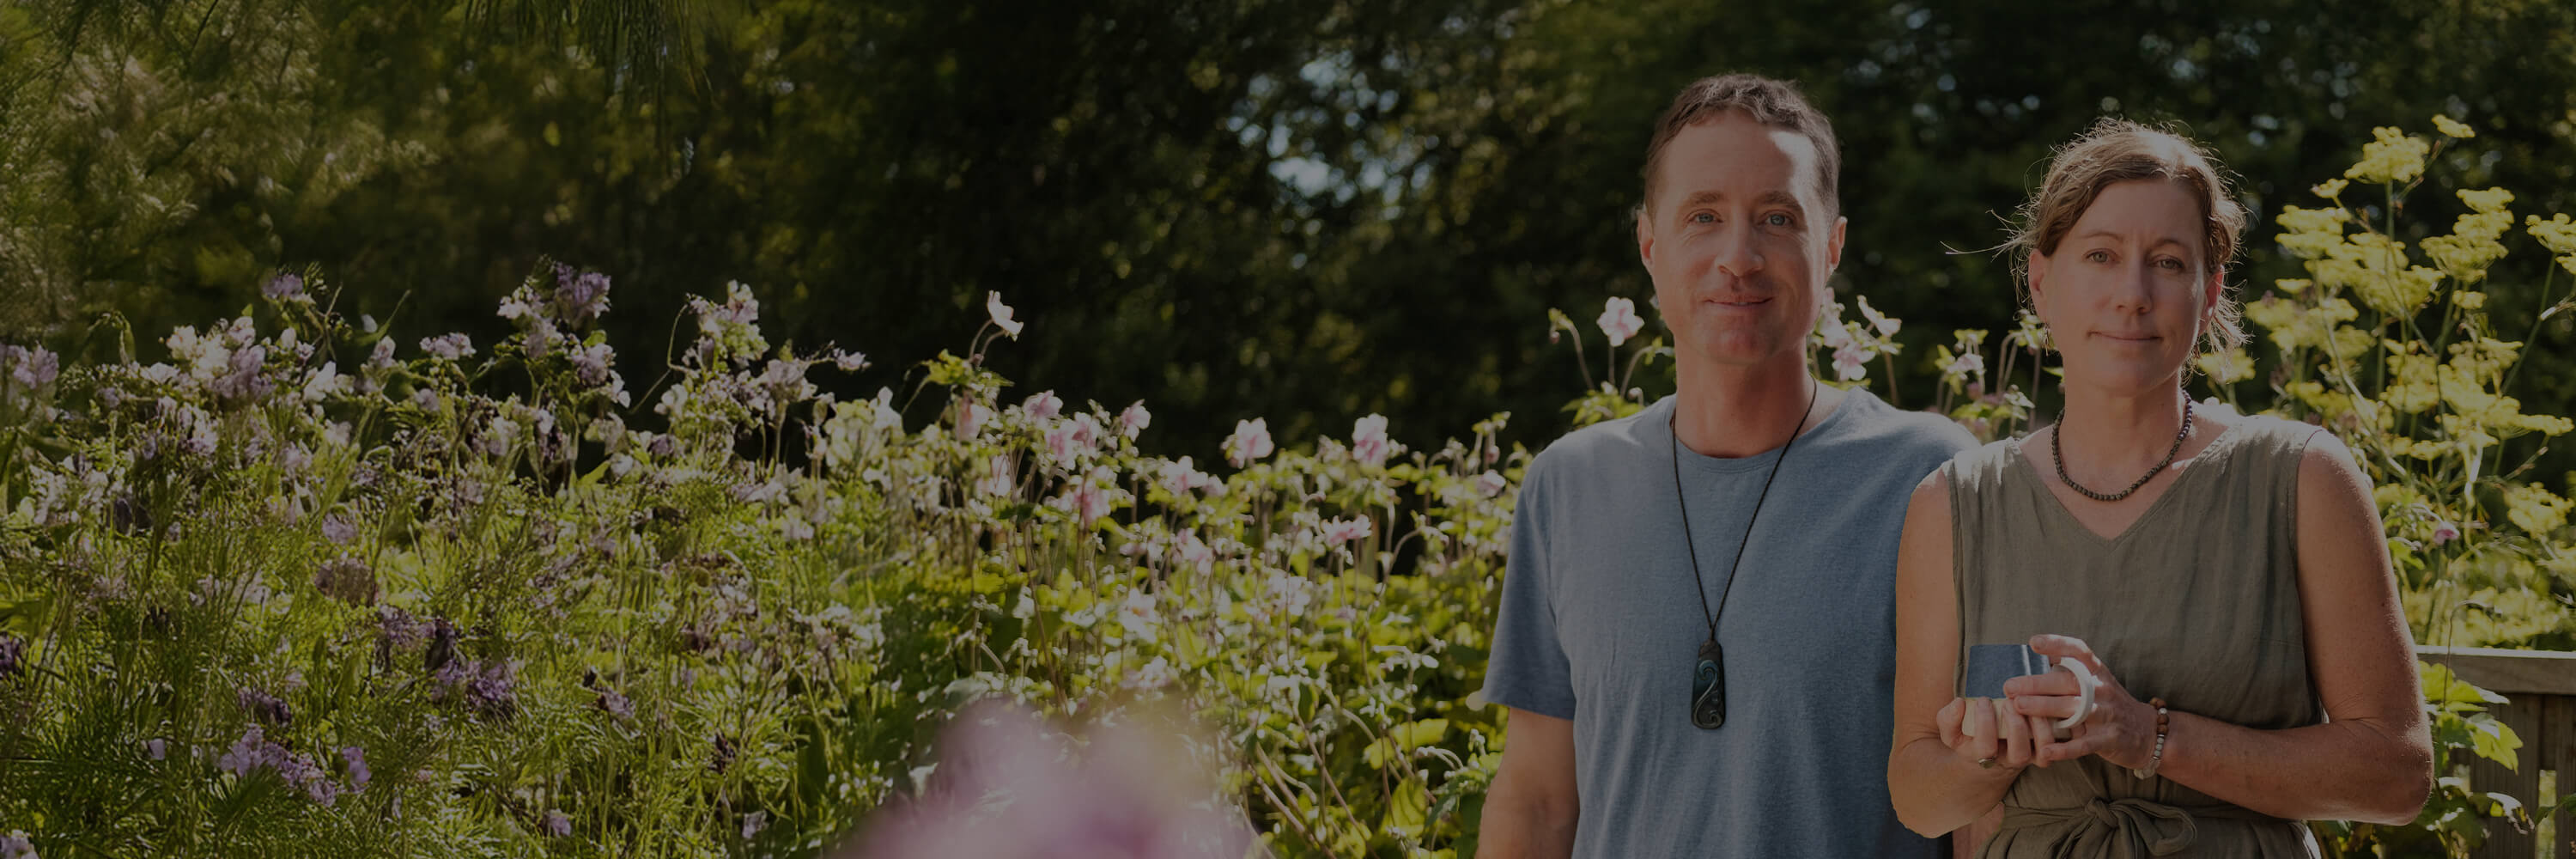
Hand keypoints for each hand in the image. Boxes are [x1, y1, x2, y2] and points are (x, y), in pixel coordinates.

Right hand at [1934, 694, 2057, 771]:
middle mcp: (2008, 761)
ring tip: (2029, 705)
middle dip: (2016, 726)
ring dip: (2038, 727)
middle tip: (2008, 702)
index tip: (1982, 700)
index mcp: (1983, 758)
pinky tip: (2041, 709)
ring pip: (2041, 751)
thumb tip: (1959, 703)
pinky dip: (2051, 730)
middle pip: (2019, 754)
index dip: (1985, 723)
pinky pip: (2053, 747)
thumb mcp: (1951, 731)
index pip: (1986, 747)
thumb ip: (1948, 719)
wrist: (1986, 755)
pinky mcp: (2041, 750)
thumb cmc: (1968, 738)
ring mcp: (2027, 757)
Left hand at [2004, 634, 2156, 768]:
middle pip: (2068, 682)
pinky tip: (2044, 750)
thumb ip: (2069, 669)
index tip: (2034, 642)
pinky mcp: (2109, 739)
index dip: (2058, 644)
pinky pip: (2084, 744)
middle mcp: (2102, 689)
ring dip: (2043, 708)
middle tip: (2009, 686)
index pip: (2079, 652)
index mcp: (2097, 672)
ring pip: (2073, 709)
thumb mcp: (2095, 681)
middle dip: (2036, 684)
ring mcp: (2107, 714)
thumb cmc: (2109, 704)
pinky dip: (2064, 749)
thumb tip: (2036, 646)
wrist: (2146, 733)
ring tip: (2017, 707)